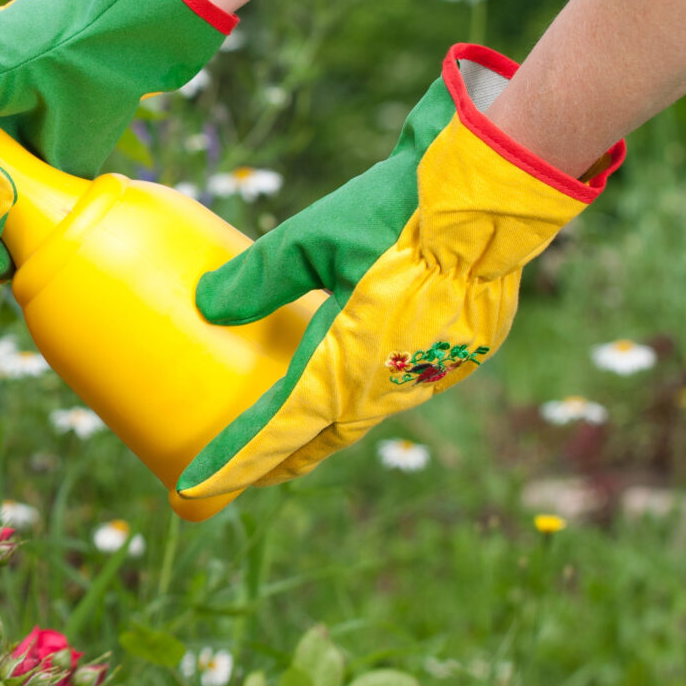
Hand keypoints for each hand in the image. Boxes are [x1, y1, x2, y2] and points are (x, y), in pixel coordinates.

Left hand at [178, 44, 624, 500]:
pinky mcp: (462, 353)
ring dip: (327, 428)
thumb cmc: (398, 214)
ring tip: (298, 434)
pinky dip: (370, 392)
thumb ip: (257, 277)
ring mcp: (429, 373)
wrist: (493, 197)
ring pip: (365, 414)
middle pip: (321, 437)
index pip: (277, 432)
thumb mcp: (311, 239)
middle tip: (248, 473)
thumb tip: (206, 303)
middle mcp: (386, 385)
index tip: (193, 488)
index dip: (234, 463)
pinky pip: (403, 385)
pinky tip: (360, 377)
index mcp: (344, 368)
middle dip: (281, 460)